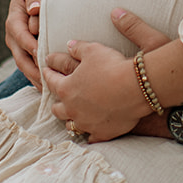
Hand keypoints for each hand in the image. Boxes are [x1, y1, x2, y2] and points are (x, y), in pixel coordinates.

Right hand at [5, 0, 52, 88]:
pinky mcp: (28, 55)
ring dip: (36, 78)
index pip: (19, 35)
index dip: (29, 44)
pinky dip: (39, 79)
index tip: (40, 53)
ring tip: (49, 89)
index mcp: (14, 21)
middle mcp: (14, 37)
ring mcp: (20, 48)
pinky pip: (32, 69)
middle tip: (46, 79)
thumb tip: (34, 9)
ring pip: (25, 67)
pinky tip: (50, 89)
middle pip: (20, 57)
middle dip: (32, 69)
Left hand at [43, 9, 174, 142]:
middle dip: (57, 101)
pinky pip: (91, 137)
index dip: (48, 73)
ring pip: (71, 125)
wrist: (136, 88)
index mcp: (67, 88)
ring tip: (73, 114)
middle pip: (57, 108)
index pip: (51, 80)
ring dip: (71, 118)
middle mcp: (72, 108)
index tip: (46, 69)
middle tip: (59, 96)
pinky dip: (90, 133)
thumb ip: (79, 48)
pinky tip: (91, 130)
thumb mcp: (94, 50)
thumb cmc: (113, 66)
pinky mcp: (102, 133)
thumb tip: (69, 45)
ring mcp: (86, 123)